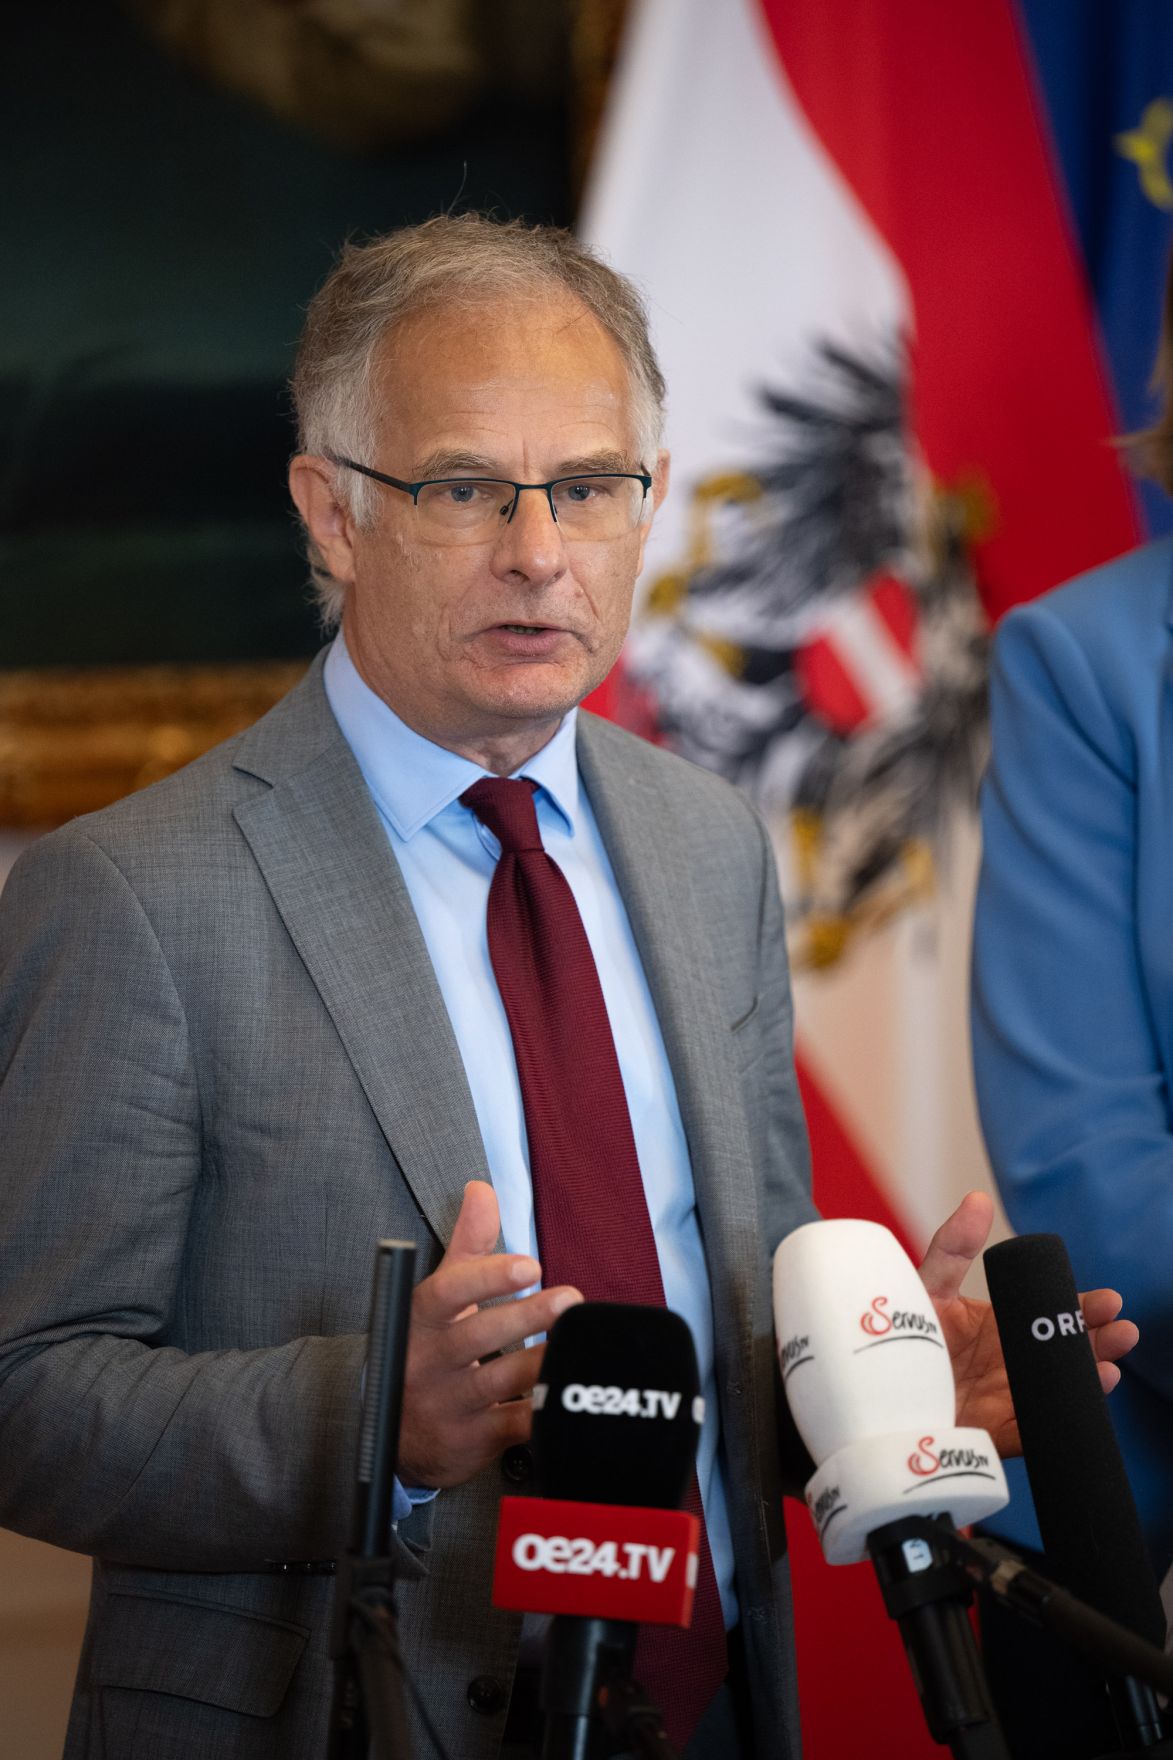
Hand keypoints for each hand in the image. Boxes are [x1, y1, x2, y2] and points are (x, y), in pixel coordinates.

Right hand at [397, 1179, 580, 1488]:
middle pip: (477, 1336)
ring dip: (543, 1361)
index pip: (447, 1293)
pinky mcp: (472, 1441)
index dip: (487, 1278)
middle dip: (526, 1317)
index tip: (530, 1264)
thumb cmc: (429, 1348)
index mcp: (421, 1320)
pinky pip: (516, 1425)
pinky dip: (546, 1409)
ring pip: (499, 1381)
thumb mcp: (440, 1298)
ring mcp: (448, 1404)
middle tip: (571, 1298)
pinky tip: (572, 1388)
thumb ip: (467, 1246)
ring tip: (581, 1341)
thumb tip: (482, 1190)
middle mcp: (428, 1361)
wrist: (392, 1432)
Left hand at [917, 1190, 1138, 1456]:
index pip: (1051, 1315)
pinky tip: (1081, 1398)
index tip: (1109, 1299)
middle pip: (1065, 1351)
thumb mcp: (926, 1289)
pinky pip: (1038, 1426)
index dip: (1083, 1308)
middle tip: (1122, 1328)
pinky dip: (1062, 1413)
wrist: (870, 1393)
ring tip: (1110, 1364)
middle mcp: (1010, 1364)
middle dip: (1098, 1340)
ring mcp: (1007, 1399)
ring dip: (1089, 1375)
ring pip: (1060, 1386)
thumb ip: (952, 1249)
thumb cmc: (896, 1341)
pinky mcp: (997, 1434)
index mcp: (999, 1328)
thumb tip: (979, 1200)